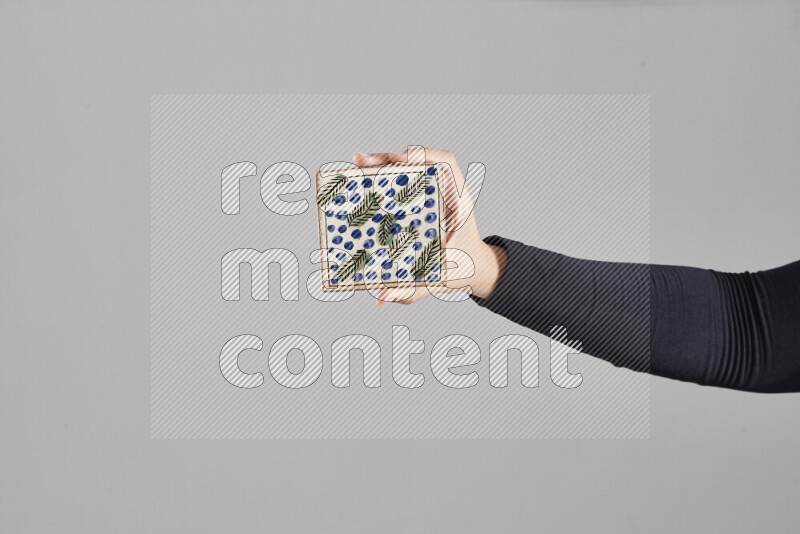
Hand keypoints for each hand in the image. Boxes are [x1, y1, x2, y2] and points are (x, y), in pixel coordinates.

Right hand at [352, 148, 507, 304]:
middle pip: (418, 163)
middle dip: (388, 158)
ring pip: (407, 170)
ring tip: (357, 163)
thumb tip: (381, 298)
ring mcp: (432, 195)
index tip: (401, 159)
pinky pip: (401, 184)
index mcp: (457, 204)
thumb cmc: (459, 271)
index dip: (424, 155)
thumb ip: (412, 290)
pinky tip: (363, 179)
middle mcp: (445, 193)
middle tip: (362, 161)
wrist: (474, 268)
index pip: (446, 165)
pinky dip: (382, 178)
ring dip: (381, 164)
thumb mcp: (437, 281)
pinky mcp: (420, 202)